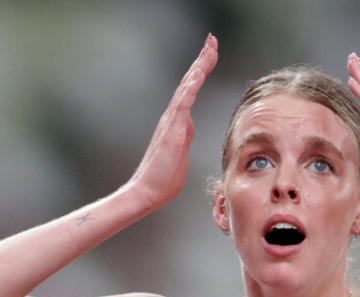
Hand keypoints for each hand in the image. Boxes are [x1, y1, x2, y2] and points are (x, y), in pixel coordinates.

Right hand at [128, 34, 218, 211]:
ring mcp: (171, 122)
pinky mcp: (172, 130)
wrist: (147, 192)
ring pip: (187, 87)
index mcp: (178, 122)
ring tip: (209, 48)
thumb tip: (189, 127)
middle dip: (202, 60)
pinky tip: (199, 73)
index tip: (210, 54)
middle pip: (189, 82)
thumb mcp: (181, 154)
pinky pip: (183, 103)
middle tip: (212, 41)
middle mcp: (173, 117)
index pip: (191, 91)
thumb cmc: (163, 179)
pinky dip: (191, 86)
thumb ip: (185, 138)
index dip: (201, 71)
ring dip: (199, 67)